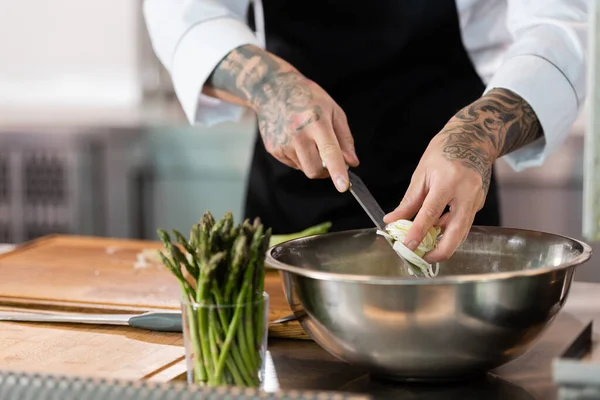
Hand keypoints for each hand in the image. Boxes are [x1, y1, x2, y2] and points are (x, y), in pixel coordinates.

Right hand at [253, 71, 358, 190]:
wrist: (272, 89)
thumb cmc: (307, 97)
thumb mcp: (333, 110)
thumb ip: (345, 139)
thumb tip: (351, 162)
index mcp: (317, 122)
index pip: (329, 151)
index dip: (337, 170)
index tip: (343, 186)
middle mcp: (298, 134)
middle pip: (314, 170)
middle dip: (325, 172)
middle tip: (328, 159)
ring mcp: (283, 143)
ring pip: (304, 168)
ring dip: (310, 161)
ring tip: (307, 138)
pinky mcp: (273, 149)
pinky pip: (292, 164)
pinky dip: (298, 157)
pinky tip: (295, 139)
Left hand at [384, 88, 542, 261]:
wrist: (473, 138)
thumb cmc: (444, 151)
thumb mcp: (422, 173)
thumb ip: (409, 201)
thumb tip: (392, 221)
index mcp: (448, 181)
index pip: (431, 213)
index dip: (418, 232)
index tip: (408, 247)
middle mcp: (467, 192)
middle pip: (457, 231)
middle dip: (441, 251)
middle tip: (424, 259)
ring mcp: (476, 199)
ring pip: (462, 231)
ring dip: (444, 243)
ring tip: (425, 247)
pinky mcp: (479, 204)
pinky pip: (463, 223)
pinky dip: (449, 230)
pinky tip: (436, 230)